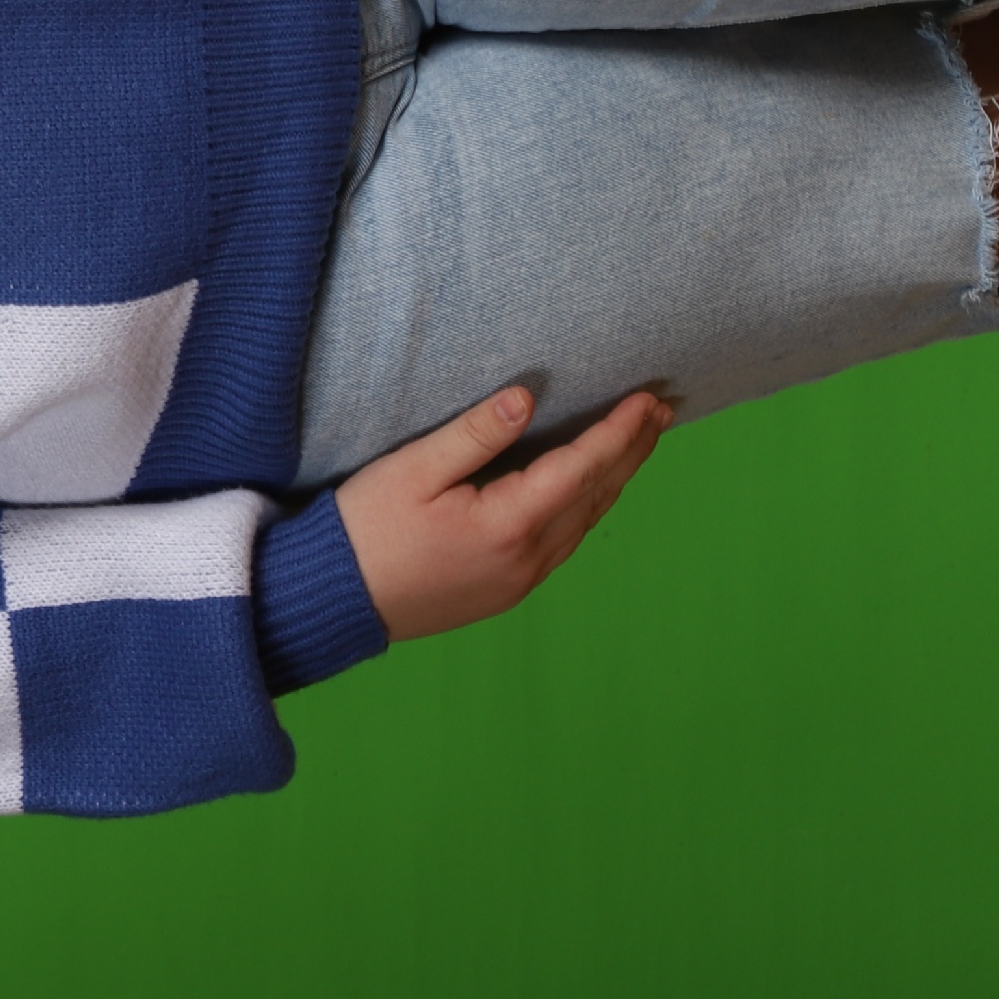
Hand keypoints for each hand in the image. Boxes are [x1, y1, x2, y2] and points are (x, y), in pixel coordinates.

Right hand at [335, 385, 668, 642]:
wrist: (334, 600)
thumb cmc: (365, 529)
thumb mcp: (412, 470)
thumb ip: (474, 434)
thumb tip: (527, 399)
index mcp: (508, 524)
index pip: (582, 467)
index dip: (620, 431)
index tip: (649, 398)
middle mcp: (527, 558)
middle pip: (596, 496)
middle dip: (632, 451)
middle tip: (663, 412)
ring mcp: (520, 580)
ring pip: (586, 523)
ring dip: (615, 480)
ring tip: (638, 445)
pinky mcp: (505, 591)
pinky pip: (565, 543)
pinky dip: (588, 508)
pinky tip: (589, 492)